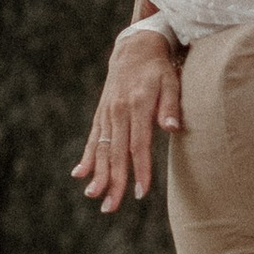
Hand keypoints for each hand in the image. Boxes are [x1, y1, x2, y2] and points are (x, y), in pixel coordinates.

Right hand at [72, 24, 183, 211]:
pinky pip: (93, 139)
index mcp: (136, 105)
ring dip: (98, 174)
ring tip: (94, 196)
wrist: (135, 47)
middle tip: (111, 207)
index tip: (140, 192)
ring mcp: (107, 113)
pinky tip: (80, 174)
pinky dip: (87, 157)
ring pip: (102, 149)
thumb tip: (173, 128)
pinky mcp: (101, 113)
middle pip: (116, 153)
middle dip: (114, 181)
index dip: (140, 170)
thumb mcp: (171, 81)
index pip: (138, 145)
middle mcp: (118, 111)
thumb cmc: (158, 68)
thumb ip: (170, 106)